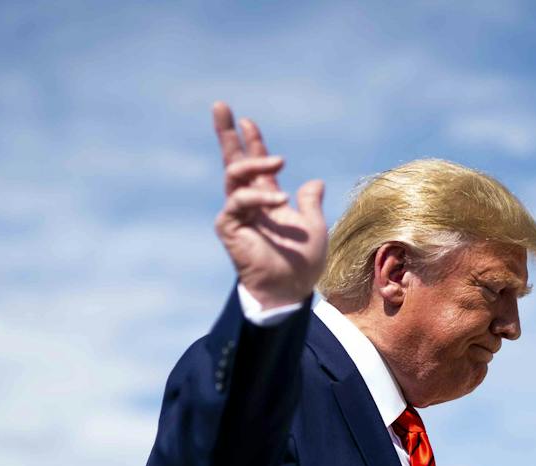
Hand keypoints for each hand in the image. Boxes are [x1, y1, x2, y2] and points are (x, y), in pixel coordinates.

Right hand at [211, 102, 325, 308]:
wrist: (290, 290)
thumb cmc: (302, 264)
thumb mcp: (314, 226)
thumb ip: (310, 202)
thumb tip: (314, 182)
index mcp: (267, 200)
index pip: (256, 166)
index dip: (252, 142)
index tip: (246, 120)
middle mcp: (249, 204)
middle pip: (233, 162)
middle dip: (226, 134)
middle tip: (221, 106)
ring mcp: (237, 214)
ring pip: (235, 176)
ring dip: (255, 162)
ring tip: (279, 160)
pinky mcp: (229, 228)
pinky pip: (238, 201)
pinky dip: (257, 197)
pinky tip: (279, 201)